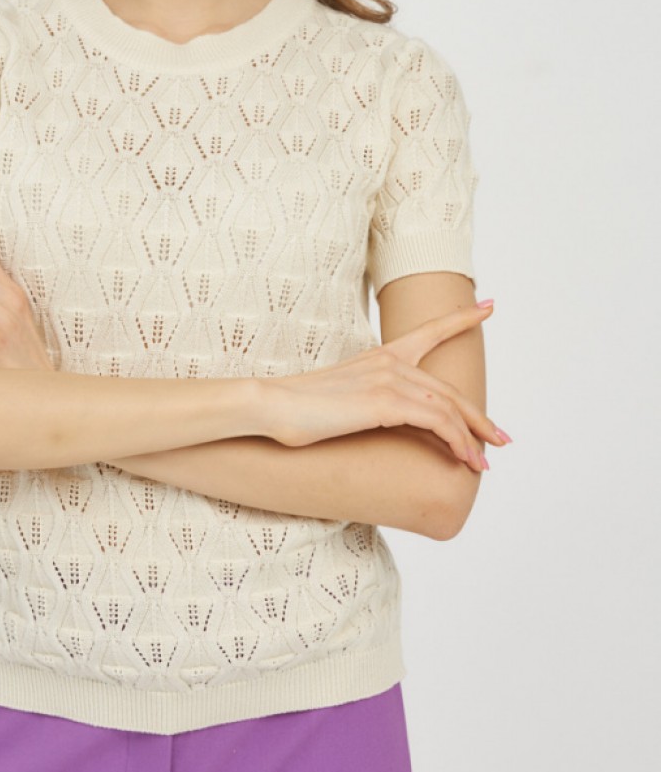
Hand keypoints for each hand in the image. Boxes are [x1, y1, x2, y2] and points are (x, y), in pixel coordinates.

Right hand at [266, 302, 503, 470]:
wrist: (271, 406)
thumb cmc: (297, 409)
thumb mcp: (341, 400)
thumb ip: (366, 401)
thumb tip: (376, 420)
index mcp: (379, 356)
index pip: (429, 332)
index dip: (460, 319)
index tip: (488, 307)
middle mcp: (389, 363)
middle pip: (449, 389)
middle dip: (479, 417)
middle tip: (500, 438)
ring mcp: (388, 380)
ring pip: (448, 408)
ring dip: (470, 438)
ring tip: (482, 463)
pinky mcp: (384, 402)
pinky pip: (436, 421)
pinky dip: (456, 441)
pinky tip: (462, 459)